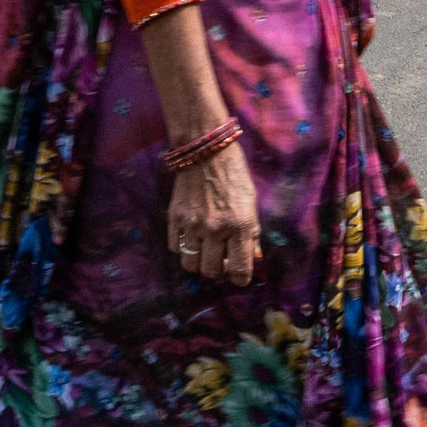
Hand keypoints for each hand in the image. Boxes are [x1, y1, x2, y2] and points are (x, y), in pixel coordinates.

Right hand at [167, 142, 258, 284]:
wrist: (205, 150)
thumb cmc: (233, 175)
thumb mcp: (251, 202)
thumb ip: (251, 232)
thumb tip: (250, 257)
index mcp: (240, 225)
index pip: (240, 271)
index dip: (240, 277)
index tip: (238, 272)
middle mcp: (215, 228)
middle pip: (211, 272)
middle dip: (217, 268)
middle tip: (220, 255)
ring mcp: (192, 224)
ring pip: (190, 265)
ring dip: (198, 260)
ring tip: (204, 247)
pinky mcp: (175, 218)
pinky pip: (175, 247)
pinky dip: (183, 246)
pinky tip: (191, 234)